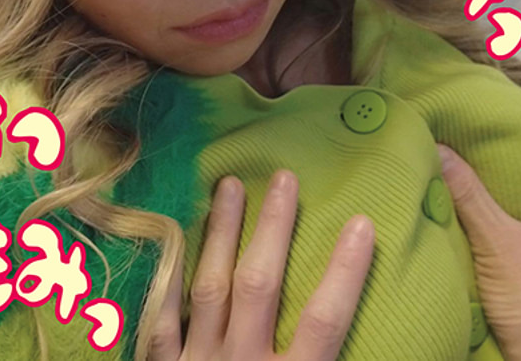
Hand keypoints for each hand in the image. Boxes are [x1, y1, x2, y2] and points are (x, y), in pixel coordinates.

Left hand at [149, 170, 374, 360]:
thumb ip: (321, 356)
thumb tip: (357, 326)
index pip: (324, 320)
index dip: (344, 272)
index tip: (361, 223)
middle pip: (259, 286)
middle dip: (272, 228)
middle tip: (283, 178)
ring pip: (210, 288)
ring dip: (221, 234)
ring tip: (228, 186)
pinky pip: (159, 320)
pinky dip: (165, 279)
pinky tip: (170, 239)